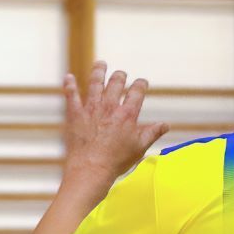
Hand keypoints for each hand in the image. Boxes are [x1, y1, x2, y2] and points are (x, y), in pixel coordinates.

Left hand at [61, 61, 170, 182]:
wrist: (91, 169)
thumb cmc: (116, 161)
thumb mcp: (139, 148)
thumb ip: (152, 133)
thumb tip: (166, 125)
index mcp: (127, 114)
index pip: (137, 91)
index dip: (141, 84)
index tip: (142, 82)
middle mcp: (110, 107)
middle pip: (116, 83)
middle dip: (120, 76)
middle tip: (121, 74)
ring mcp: (91, 109)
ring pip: (95, 83)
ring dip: (98, 71)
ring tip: (100, 64)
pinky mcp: (75, 114)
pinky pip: (71, 95)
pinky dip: (69, 85)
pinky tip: (68, 77)